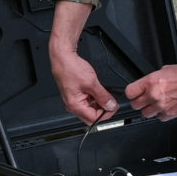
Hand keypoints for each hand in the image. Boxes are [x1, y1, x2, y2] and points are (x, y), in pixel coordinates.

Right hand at [48, 1, 114, 123]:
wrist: (63, 57)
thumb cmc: (70, 68)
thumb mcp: (92, 82)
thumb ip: (103, 96)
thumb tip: (110, 105)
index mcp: (74, 105)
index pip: (93, 118)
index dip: (106, 114)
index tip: (114, 106)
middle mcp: (72, 105)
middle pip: (91, 116)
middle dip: (103, 110)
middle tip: (111, 102)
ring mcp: (73, 100)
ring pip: (90, 109)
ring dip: (99, 103)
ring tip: (105, 94)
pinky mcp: (75, 94)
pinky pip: (87, 101)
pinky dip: (95, 98)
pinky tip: (98, 91)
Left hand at [126, 59, 176, 120]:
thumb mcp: (164, 69)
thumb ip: (152, 80)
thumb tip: (145, 86)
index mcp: (151, 82)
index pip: (129, 92)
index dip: (132, 93)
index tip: (134, 93)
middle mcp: (155, 95)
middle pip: (135, 105)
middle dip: (139, 102)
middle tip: (145, 99)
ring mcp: (162, 106)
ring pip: (146, 114)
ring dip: (150, 109)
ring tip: (158, 102)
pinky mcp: (170, 114)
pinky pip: (160, 118)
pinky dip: (162, 114)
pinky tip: (167, 106)